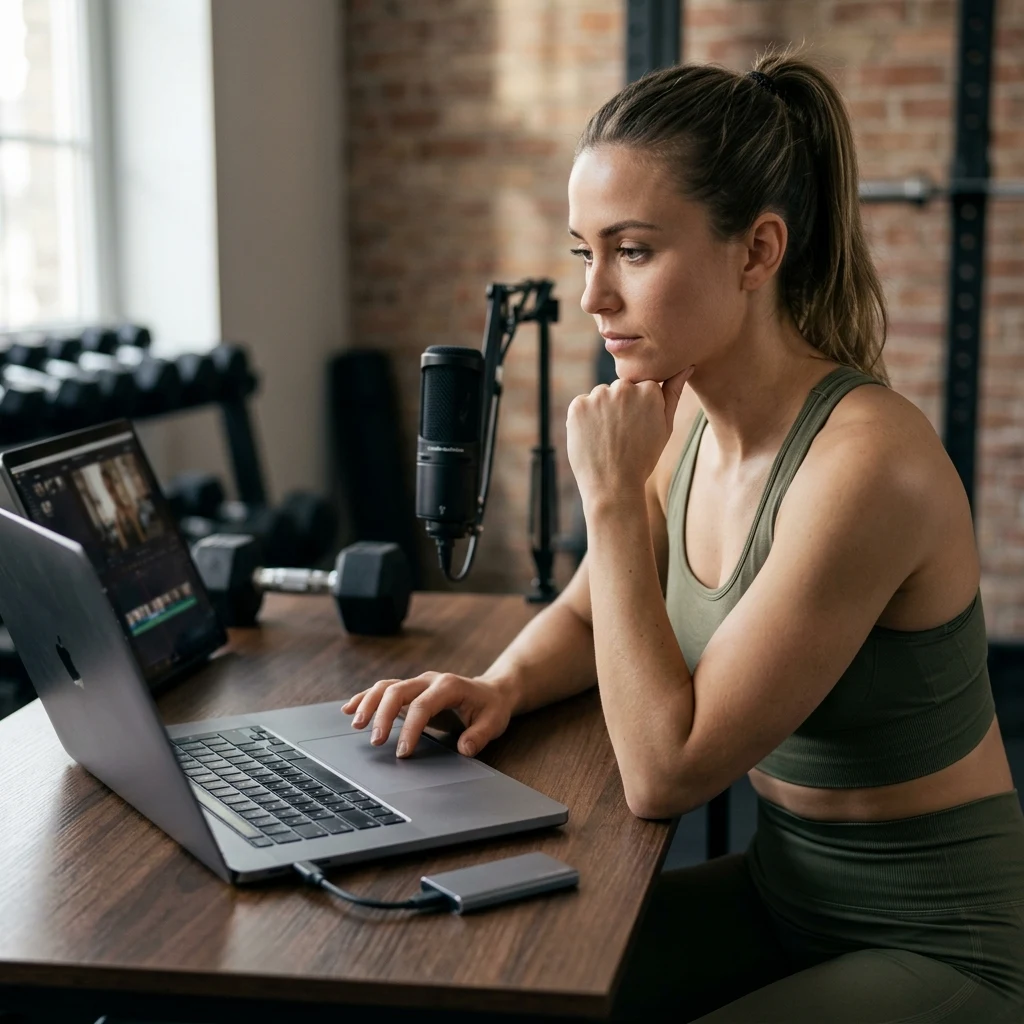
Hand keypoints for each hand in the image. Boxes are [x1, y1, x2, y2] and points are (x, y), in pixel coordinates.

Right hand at [341, 672, 514, 758]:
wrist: (491, 691)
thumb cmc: (491, 707)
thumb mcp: (494, 722)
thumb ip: (479, 735)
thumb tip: (464, 749)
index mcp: (449, 686)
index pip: (423, 706)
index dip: (411, 729)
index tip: (403, 752)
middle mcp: (429, 680)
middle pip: (398, 691)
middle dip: (383, 715)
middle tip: (375, 741)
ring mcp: (418, 683)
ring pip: (386, 687)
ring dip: (368, 703)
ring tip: (354, 723)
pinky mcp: (410, 690)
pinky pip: (384, 689)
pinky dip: (365, 697)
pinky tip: (349, 708)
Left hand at [566, 366, 692, 505]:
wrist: (613, 485)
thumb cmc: (643, 458)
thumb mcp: (665, 427)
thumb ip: (673, 393)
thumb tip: (685, 366)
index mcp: (649, 389)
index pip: (641, 386)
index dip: (639, 408)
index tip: (638, 428)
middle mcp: (623, 387)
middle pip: (620, 389)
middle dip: (620, 406)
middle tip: (622, 435)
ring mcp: (598, 395)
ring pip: (600, 396)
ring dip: (602, 411)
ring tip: (608, 438)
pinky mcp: (578, 405)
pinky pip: (582, 404)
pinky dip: (585, 419)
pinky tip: (593, 438)